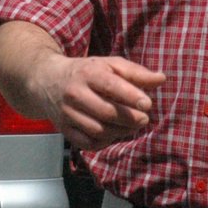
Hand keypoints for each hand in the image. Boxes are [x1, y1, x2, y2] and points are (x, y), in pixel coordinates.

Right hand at [31, 52, 163, 150]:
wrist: (46, 80)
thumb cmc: (86, 71)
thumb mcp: (109, 65)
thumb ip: (136, 73)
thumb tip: (161, 79)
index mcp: (88, 73)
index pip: (111, 86)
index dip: (131, 96)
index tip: (148, 104)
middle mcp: (75, 93)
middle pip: (106, 112)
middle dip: (129, 118)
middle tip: (144, 119)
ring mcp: (67, 113)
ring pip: (98, 130)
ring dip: (119, 132)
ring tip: (131, 126)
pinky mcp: (64, 129)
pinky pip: (87, 143)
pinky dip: (104, 142)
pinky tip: (113, 134)